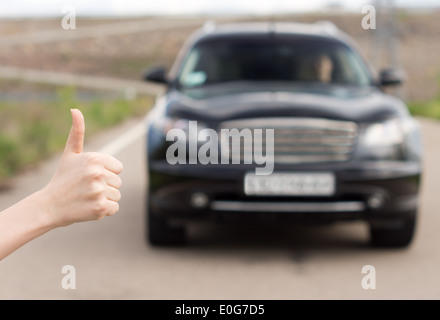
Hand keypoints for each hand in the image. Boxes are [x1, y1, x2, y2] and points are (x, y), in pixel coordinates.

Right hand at [39, 109, 122, 227]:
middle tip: (85, 188)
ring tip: (86, 197)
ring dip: (105, 199)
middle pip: (118, 182)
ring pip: (116, 195)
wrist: (49, 206)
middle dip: (105, 186)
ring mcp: (98, 191)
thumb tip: (75, 110)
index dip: (106, 173)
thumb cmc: (62, 178)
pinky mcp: (100, 207)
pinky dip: (104, 210)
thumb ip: (77, 132)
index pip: (118, 168)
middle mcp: (97, 173)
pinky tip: (89, 206)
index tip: (90, 176)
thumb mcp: (70, 154)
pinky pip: (114, 208)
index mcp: (94, 159)